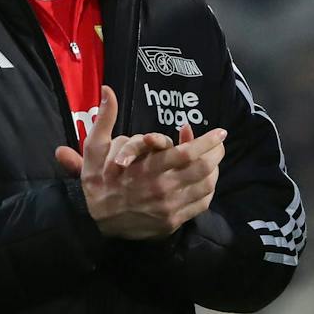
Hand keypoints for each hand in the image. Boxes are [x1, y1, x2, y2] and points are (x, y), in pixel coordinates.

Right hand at [55, 86, 226, 238]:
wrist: (93, 222)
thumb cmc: (97, 181)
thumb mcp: (94, 149)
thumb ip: (105, 120)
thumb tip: (108, 91)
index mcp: (147, 169)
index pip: (186, 153)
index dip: (207, 141)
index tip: (220, 132)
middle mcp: (162, 189)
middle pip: (203, 169)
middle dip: (217, 153)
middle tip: (219, 144)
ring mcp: (169, 208)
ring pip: (206, 186)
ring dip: (215, 170)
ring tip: (213, 160)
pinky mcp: (172, 222)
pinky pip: (200, 205)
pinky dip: (208, 190)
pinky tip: (205, 180)